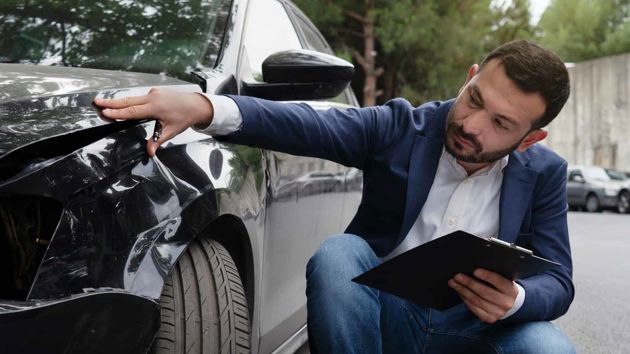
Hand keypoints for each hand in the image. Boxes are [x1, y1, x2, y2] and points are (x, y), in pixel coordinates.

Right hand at [93, 87, 213, 156]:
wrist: (196, 104)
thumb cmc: (184, 118)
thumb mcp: (171, 131)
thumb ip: (158, 140)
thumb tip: (150, 152)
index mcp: (156, 107)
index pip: (132, 111)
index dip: (117, 112)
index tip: (104, 112)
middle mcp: (153, 97)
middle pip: (128, 101)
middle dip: (111, 102)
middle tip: (96, 102)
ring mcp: (154, 93)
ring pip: (132, 98)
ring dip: (118, 101)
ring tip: (103, 103)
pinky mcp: (155, 91)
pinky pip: (139, 97)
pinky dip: (130, 101)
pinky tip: (122, 104)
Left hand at [448, 268, 517, 322]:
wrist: (510, 303)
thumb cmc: (501, 286)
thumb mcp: (503, 279)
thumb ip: (493, 274)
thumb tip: (473, 266)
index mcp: (512, 290)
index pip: (499, 282)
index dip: (487, 276)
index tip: (475, 270)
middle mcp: (506, 303)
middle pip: (485, 292)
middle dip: (469, 283)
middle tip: (457, 276)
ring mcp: (498, 312)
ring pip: (477, 300)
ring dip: (463, 290)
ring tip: (453, 282)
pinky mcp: (489, 318)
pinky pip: (474, 308)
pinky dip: (465, 299)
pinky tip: (459, 291)